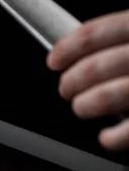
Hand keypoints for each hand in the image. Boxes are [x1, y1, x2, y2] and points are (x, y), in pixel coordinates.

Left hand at [47, 10, 128, 149]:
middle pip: (95, 66)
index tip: (53, 60)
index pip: (94, 33)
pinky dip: (115, 137)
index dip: (66, 48)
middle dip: (71, 81)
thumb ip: (118, 40)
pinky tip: (106, 138)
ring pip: (109, 96)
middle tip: (65, 89)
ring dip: (86, 105)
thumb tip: (81, 50)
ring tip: (81, 107)